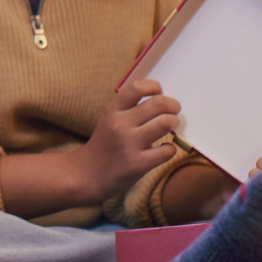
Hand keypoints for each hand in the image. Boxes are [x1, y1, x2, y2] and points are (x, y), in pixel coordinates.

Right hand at [76, 78, 181, 201]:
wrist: (87, 175)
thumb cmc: (105, 144)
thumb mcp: (109, 119)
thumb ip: (129, 108)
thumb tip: (162, 100)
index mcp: (112, 110)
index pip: (137, 87)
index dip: (154, 86)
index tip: (158, 93)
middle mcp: (120, 124)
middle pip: (158, 103)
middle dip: (173, 105)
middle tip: (173, 111)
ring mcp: (129, 144)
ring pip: (166, 123)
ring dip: (174, 123)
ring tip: (170, 127)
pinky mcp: (138, 164)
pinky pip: (167, 150)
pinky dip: (170, 149)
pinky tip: (163, 150)